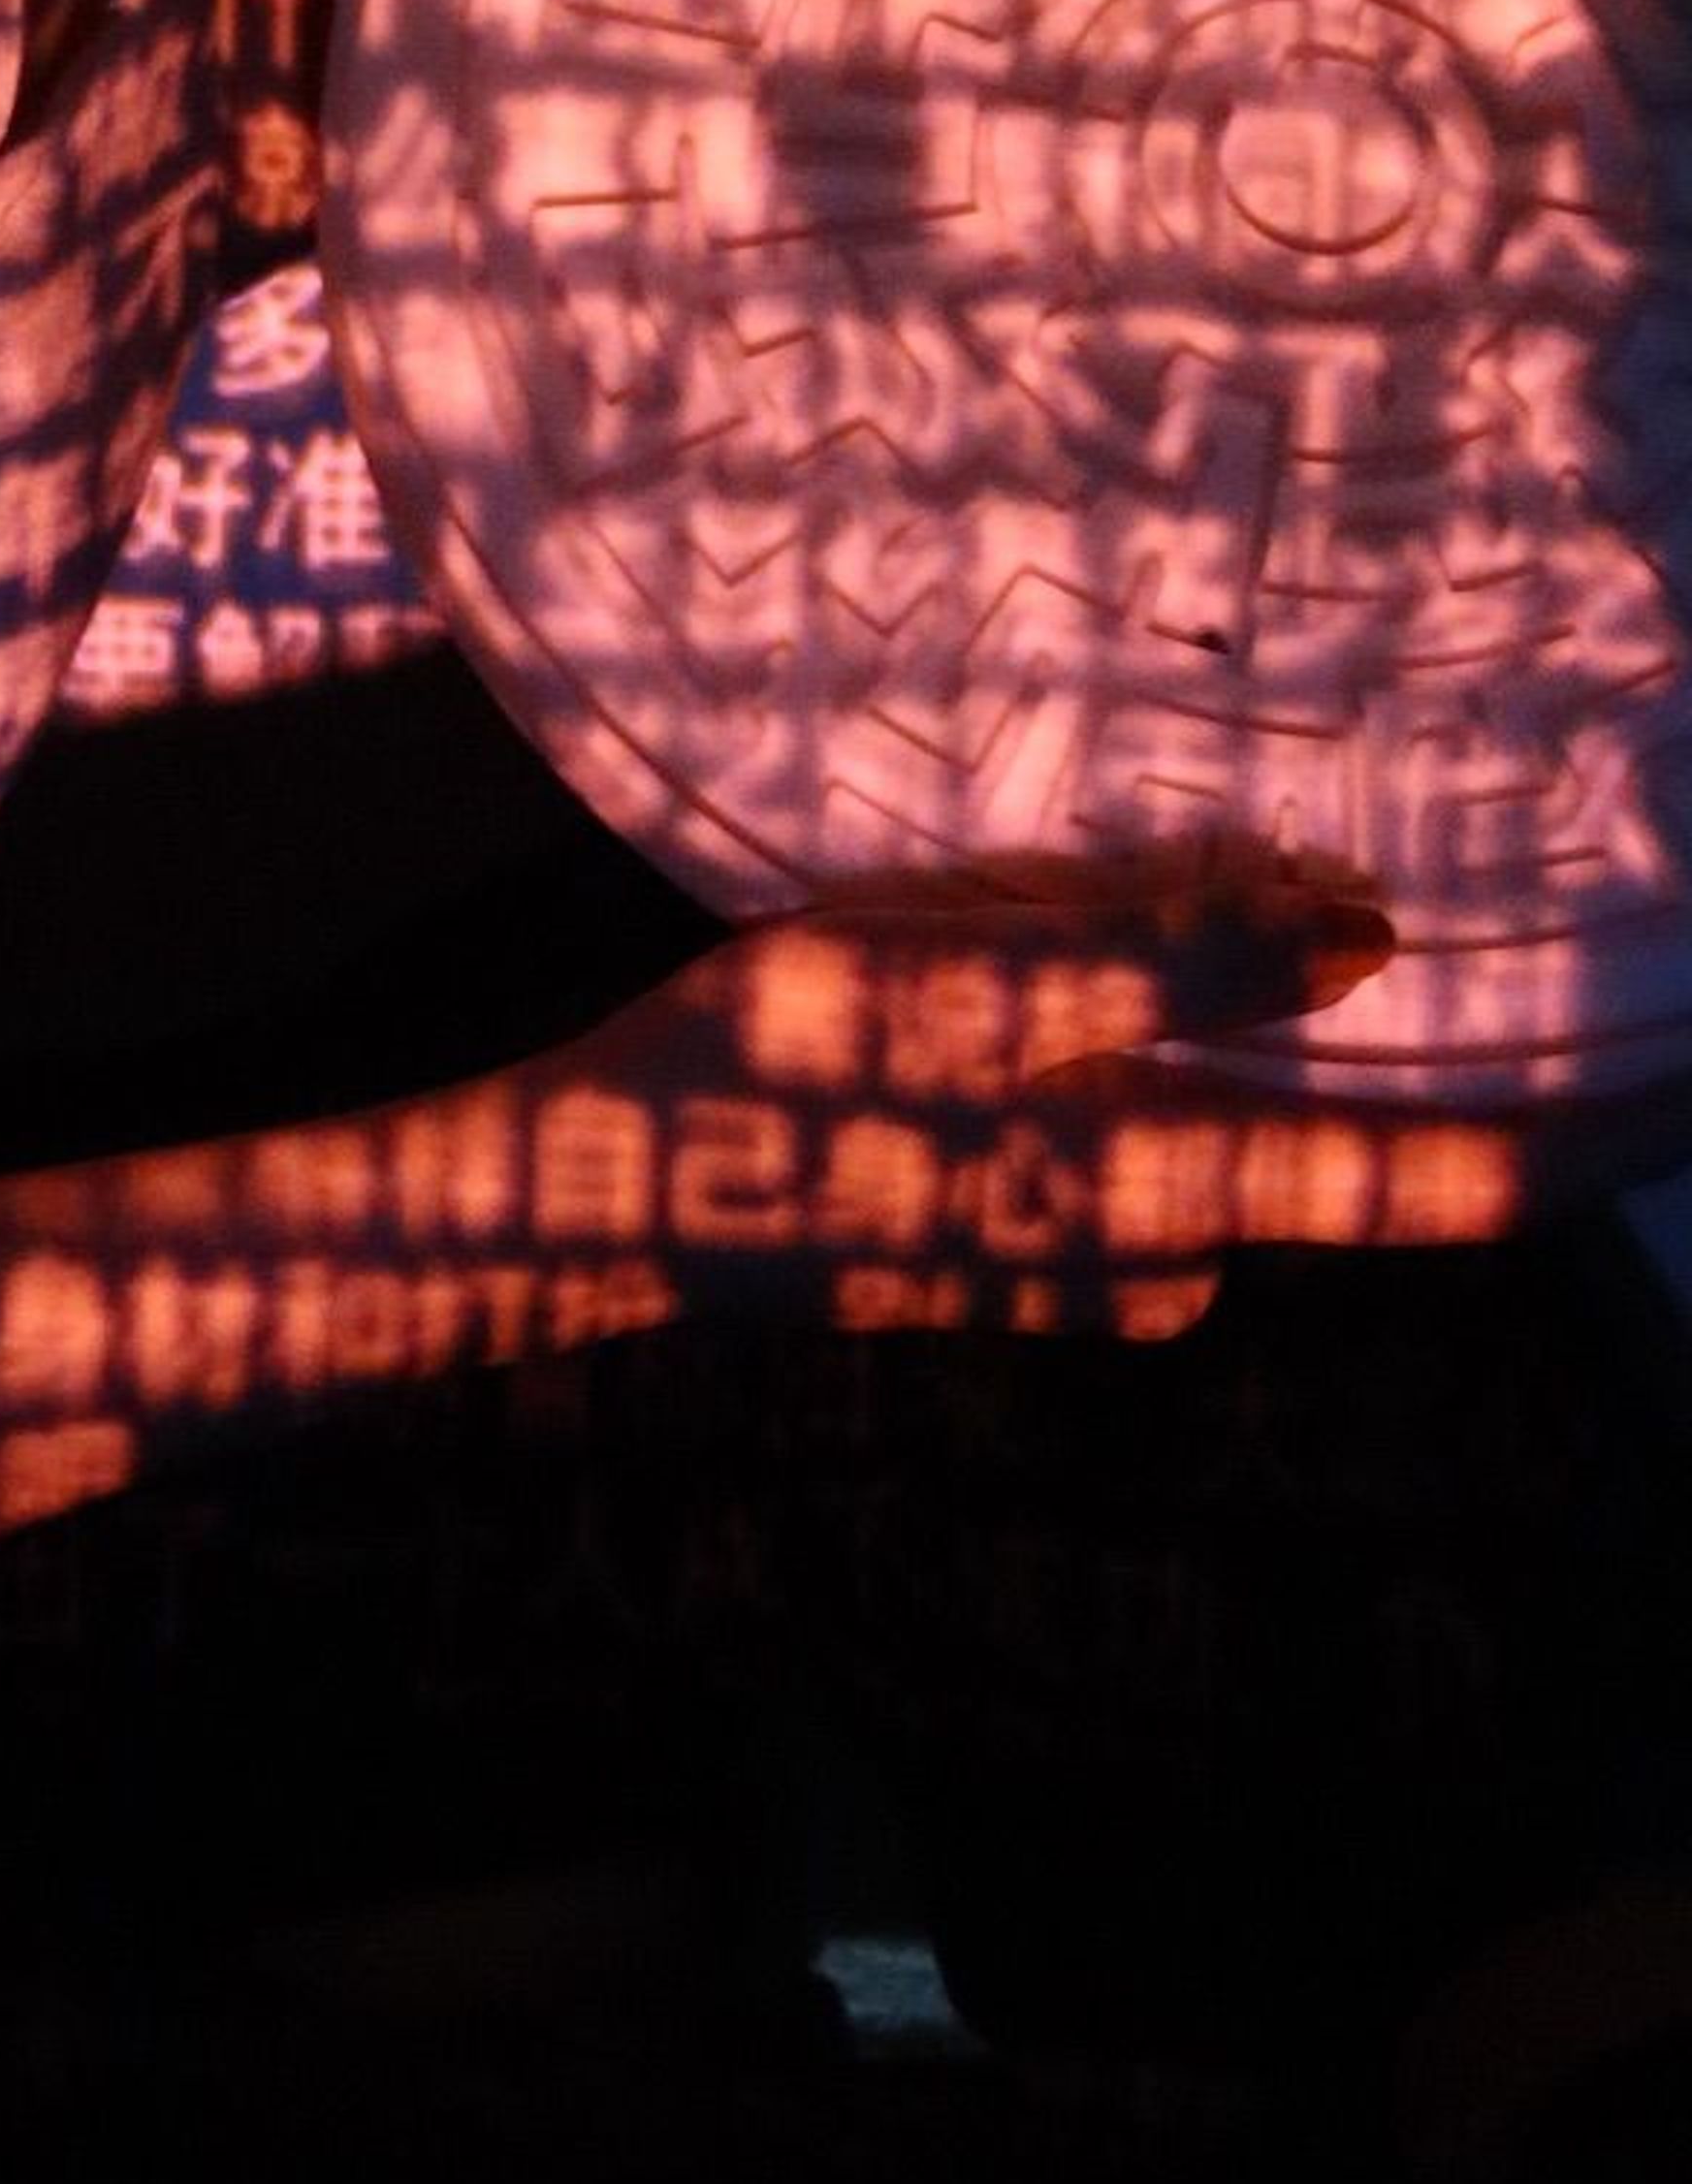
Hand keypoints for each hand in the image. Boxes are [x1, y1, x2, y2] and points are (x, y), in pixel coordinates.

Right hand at [523, 841, 1474, 1350]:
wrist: (594, 1199)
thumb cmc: (781, 1075)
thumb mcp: (974, 983)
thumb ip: (1174, 965)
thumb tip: (1370, 948)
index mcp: (1171, 1190)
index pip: (1443, 1181)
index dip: (1590, 1136)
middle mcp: (1154, 1248)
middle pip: (1337, 1157)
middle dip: (1397, 1060)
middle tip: (1439, 952)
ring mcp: (1077, 1258)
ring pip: (1220, 1134)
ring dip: (1238, 1047)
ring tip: (1193, 925)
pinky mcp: (1007, 1237)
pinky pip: (1134, 1135)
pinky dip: (1144, 1060)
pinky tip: (1051, 975)